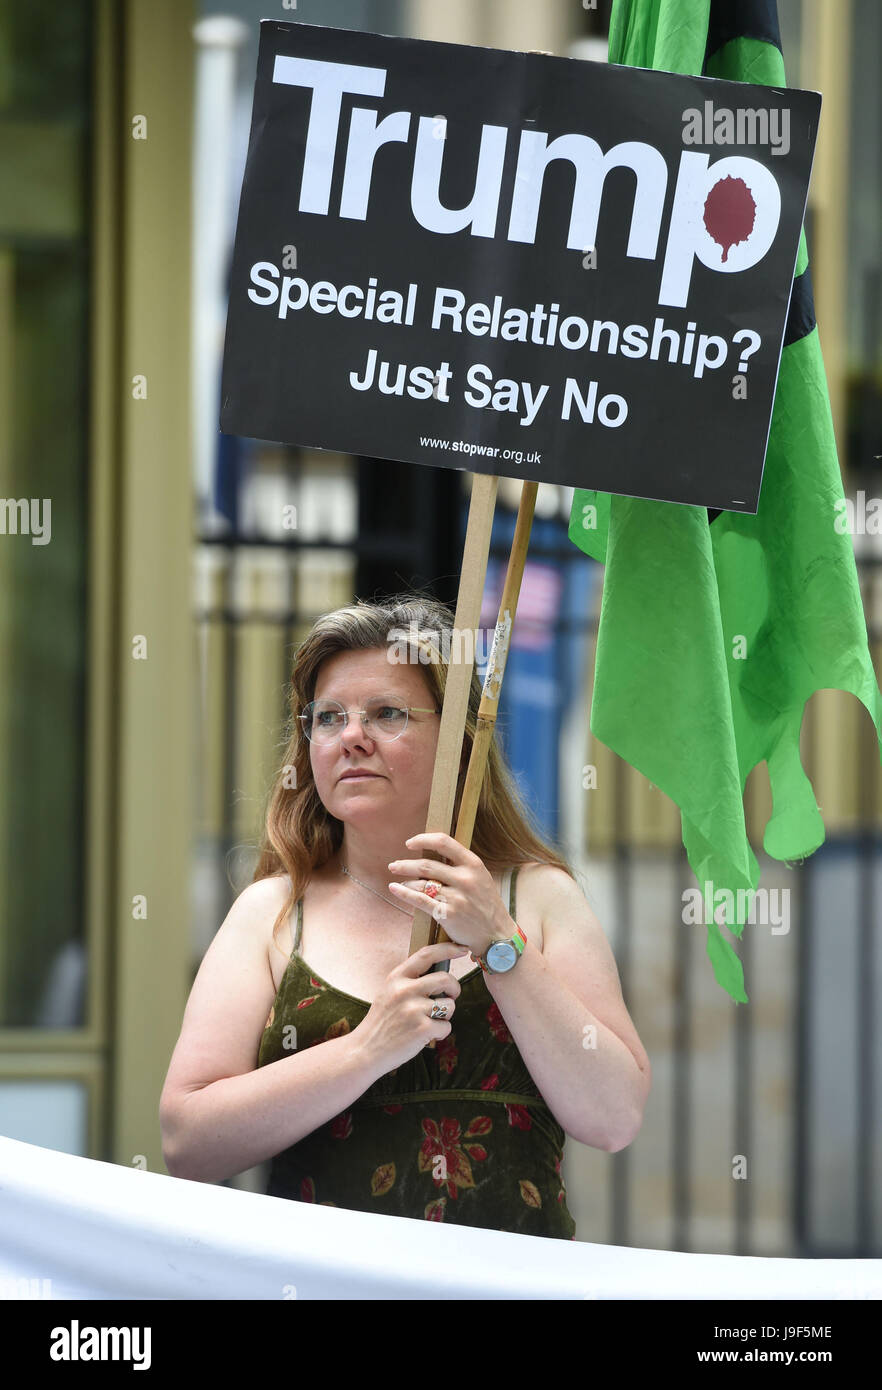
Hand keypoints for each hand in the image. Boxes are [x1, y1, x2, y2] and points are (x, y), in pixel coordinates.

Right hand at [355, 941, 470, 1070]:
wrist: (365, 1051)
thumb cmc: (382, 1023)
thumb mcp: (389, 993)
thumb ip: (409, 981)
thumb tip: (439, 975)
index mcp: (396, 978)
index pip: (426, 955)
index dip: (447, 949)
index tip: (462, 949)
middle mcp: (405, 990)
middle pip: (445, 978)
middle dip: (455, 988)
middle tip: (451, 996)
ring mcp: (413, 1009)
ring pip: (449, 1005)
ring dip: (445, 1015)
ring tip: (429, 1022)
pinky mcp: (422, 1029)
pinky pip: (446, 1026)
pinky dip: (440, 1033)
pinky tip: (425, 1036)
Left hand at [387, 832, 512, 956]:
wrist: (496, 934)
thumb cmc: (486, 904)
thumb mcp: (480, 877)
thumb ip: (460, 865)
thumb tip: (432, 852)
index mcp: (473, 864)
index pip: (444, 842)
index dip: (423, 839)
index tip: (409, 843)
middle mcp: (465, 879)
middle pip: (427, 865)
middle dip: (406, 864)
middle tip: (394, 865)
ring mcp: (457, 897)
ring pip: (421, 883)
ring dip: (405, 881)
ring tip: (399, 881)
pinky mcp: (448, 914)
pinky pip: (420, 900)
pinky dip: (404, 893)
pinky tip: (395, 889)